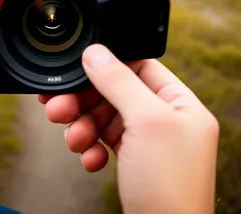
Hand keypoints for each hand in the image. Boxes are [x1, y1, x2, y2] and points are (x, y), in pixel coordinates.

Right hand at [39, 45, 218, 213]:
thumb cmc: (169, 187)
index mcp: (181, 104)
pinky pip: (102, 142)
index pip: (141, 67)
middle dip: (85, 100)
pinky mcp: (131, 161)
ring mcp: (146, 142)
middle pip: (115, 93)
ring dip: (83, 126)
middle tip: (59, 106)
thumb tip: (95, 53)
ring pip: (104, 118)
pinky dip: (91, 148)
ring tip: (74, 139)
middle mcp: (165, 120)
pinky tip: (90, 159)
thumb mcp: (146, 122)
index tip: (82, 67)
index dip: (110, 66)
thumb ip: (119, 82)